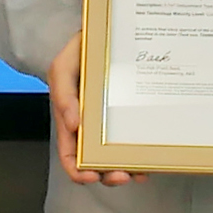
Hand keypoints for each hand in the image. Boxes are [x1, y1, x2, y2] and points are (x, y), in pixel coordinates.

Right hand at [48, 32, 145, 186]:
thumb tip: (73, 125)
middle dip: (109, 176)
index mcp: (71, 123)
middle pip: (96, 164)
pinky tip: (150, 157)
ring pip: (117, 158)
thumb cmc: (76, 55)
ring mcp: (110, 125)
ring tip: (141, 171)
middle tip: (124, 175)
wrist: (99, 37)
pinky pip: (134, 140)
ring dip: (128, 169)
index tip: (91, 176)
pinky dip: (141, 152)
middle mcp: (90, 130)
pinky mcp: (128, 117)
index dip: (78, 172)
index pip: (70, 157)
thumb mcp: (62, 69)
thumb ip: (64, 95)